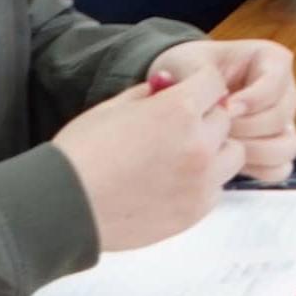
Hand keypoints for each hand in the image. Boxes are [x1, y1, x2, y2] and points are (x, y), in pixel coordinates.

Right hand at [54, 65, 237, 249]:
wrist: (64, 208)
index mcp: (180, 110)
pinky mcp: (195, 212)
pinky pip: (218, 188)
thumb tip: (169, 85)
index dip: (200, 85)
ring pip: (231, 154)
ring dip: (214, 150)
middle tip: (176, 128)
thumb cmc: (81, 154)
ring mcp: (201, 181)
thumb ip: (151, 93)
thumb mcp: (113, 107)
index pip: (215, 83)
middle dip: (205, 118)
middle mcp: (199, 144)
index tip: (188, 93)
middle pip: (225, 118)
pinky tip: (175, 183)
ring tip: (182, 156)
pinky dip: (205, 182)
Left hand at [154, 35, 295, 177]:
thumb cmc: (184, 70)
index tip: (225, 108)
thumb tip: (223, 103)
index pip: (275, 82)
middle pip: (280, 117)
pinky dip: (256, 170)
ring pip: (286, 146)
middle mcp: (284, 91)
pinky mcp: (274, 148)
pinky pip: (279, 168)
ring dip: (253, 152)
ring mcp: (283, 122)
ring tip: (223, 147)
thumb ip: (200, 78)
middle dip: (246, 128)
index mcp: (271, 60)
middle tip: (217, 131)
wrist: (178, 93)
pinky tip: (230, 162)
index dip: (252, 99)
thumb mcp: (185, 62)